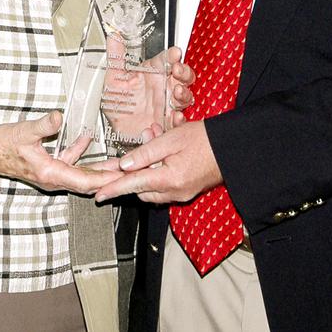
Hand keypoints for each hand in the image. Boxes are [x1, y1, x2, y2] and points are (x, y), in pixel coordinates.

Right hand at [0, 111, 122, 194]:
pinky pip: (71, 163)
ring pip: (82, 174)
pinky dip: (81, 154)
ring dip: (99, 168)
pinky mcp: (48, 167)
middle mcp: (53, 178)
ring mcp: (51, 174)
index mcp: (50, 173)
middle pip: (89, 182)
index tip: (123, 177)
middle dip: (110, 177)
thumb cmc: (2, 146)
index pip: (85, 181)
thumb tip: (58, 116)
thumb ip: (43, 125)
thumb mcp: (23, 132)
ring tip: (118, 161)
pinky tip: (87, 139)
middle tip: (130, 172)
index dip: (106, 180)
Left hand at [93, 121, 221, 204]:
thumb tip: (125, 164)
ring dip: (147, 166)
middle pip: (141, 187)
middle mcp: (175, 191)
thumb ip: (145, 153)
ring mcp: (182, 193)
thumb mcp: (171, 140)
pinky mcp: (188, 190)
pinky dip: (158, 169)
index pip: (133, 185)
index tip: (99, 194)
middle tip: (135, 146)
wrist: (233, 147)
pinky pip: (165, 184)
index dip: (113, 189)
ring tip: (154, 138)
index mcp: (169, 180)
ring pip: (152, 186)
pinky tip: (163, 150)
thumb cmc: (206, 140)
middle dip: (133, 169)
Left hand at [101, 37, 194, 145]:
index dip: (173, 55)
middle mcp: (163, 87)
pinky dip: (180, 119)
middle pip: (182, 75)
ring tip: (176, 91)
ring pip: (184, 96)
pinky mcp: (167, 121)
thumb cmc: (118, 101)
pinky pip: (178, 120)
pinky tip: (176, 116)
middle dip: (183, 71)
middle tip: (177, 70)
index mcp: (153, 72)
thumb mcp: (114, 78)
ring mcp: (167, 104)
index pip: (167, 59)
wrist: (115, 126)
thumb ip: (116, 57)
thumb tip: (113, 37)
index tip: (175, 52)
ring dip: (183, 93)